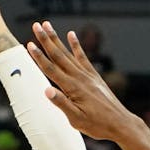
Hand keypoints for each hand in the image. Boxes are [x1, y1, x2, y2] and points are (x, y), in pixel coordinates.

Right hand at [26, 21, 140, 140]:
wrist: (120, 123)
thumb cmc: (97, 125)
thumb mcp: (76, 119)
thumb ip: (62, 104)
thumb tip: (47, 90)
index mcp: (73, 88)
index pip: (51, 70)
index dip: (39, 57)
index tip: (29, 44)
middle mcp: (80, 78)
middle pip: (58, 56)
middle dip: (46, 40)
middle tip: (36, 25)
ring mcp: (88, 75)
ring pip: (68, 53)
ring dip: (57, 39)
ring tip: (47, 25)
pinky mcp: (94, 76)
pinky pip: (83, 57)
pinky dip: (76, 45)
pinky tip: (71, 35)